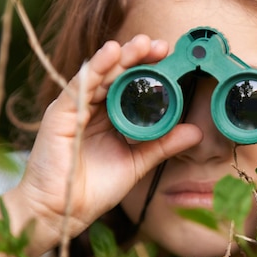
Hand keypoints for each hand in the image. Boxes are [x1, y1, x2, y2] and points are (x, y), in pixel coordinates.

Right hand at [10, 35, 201, 251]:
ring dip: (120, 57)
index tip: (171, 58)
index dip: (149, 70)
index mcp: (109, 117)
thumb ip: (162, 145)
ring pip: (98, 74)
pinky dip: (95, 68)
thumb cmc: (94, 189)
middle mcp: (91, 108)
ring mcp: (74, 108)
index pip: (129, 86)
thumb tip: (196, 132)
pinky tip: (110, 54)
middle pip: (115, 75)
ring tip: (142, 44)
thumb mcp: (137, 163)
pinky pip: (78, 86)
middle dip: (138, 57)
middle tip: (161, 45)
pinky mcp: (60, 114)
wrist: (62, 213)